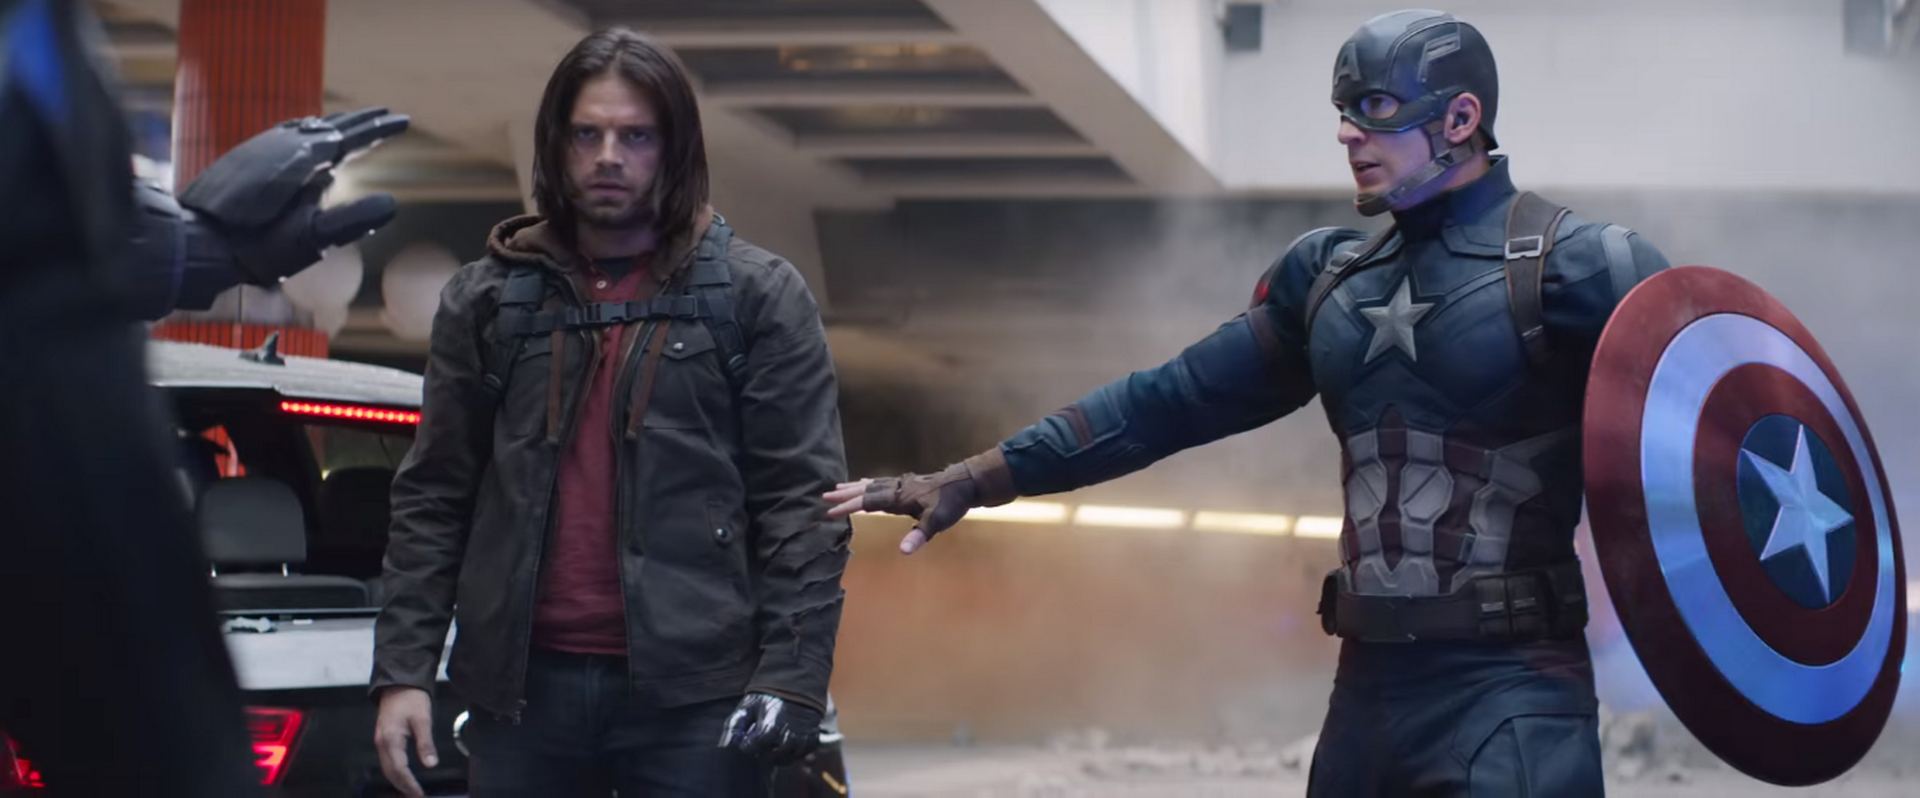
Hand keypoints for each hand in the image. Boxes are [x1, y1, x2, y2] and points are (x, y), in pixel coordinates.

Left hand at [178, 107, 409, 284]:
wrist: (199, 241)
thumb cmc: (256, 247)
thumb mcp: (310, 240)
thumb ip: (351, 221)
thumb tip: (392, 203)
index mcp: (305, 161)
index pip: (351, 138)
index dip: (379, 129)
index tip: (404, 120)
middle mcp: (284, 146)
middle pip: (331, 126)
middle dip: (361, 121)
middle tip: (389, 114)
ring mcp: (263, 149)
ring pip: (307, 127)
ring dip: (335, 123)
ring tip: (353, 122)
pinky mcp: (248, 158)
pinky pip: (286, 134)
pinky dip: (307, 129)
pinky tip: (304, 134)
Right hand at [372, 686, 436, 797]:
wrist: (399, 683)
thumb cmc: (411, 698)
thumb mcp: (423, 720)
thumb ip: (426, 743)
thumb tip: (431, 764)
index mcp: (390, 740)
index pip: (399, 769)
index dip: (410, 784)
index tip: (420, 794)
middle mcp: (382, 743)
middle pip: (390, 773)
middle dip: (403, 787)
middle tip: (417, 797)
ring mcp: (381, 741)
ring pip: (387, 768)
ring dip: (399, 781)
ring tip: (412, 791)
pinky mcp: (384, 738)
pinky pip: (388, 761)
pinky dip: (396, 772)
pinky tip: (405, 776)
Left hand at [719, 693, 822, 765]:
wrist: (795, 683)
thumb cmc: (767, 696)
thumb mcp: (747, 706)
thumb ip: (734, 725)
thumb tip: (724, 745)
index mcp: (770, 726)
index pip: (755, 749)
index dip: (748, 746)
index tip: (748, 739)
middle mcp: (789, 735)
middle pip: (771, 757)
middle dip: (762, 752)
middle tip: (759, 742)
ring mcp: (803, 737)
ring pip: (788, 759)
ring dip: (778, 755)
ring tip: (772, 744)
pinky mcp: (813, 737)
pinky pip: (803, 754)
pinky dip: (794, 753)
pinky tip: (786, 744)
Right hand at [824, 466, 976, 554]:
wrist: (968, 484)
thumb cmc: (952, 503)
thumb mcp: (937, 521)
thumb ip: (919, 534)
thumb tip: (902, 551)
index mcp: (899, 496)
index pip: (867, 501)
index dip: (848, 506)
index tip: (830, 512)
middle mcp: (897, 488)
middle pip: (866, 490)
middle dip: (845, 494)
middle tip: (824, 496)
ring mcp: (903, 484)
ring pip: (873, 484)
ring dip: (855, 488)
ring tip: (838, 487)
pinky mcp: (910, 485)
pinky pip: (882, 483)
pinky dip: (870, 485)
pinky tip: (868, 485)